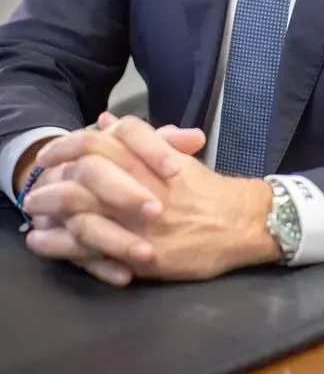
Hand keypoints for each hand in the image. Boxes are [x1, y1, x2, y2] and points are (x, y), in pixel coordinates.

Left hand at [28, 116, 278, 282]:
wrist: (239, 223)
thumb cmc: (206, 189)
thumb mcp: (172, 155)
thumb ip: (138, 139)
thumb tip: (106, 121)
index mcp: (148, 159)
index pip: (98, 143)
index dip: (67, 146)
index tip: (49, 154)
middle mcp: (140, 186)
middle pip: (81, 178)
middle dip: (51, 184)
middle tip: (33, 191)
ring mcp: (138, 221)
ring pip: (81, 213)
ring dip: (51, 214)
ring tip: (34, 217)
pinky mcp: (139, 253)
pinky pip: (92, 249)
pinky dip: (63, 246)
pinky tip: (45, 243)